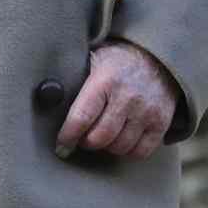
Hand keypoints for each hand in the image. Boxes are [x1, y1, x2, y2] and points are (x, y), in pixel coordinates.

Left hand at [55, 40, 178, 161]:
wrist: (158, 55)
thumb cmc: (117, 61)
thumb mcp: (93, 59)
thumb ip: (74, 80)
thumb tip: (45, 99)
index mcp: (105, 80)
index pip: (81, 118)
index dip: (68, 137)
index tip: (61, 146)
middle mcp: (127, 96)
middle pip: (100, 138)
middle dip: (86, 142)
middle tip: (83, 137)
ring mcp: (147, 110)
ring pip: (119, 147)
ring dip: (106, 147)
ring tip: (102, 135)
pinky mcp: (162, 121)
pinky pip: (141, 152)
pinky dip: (128, 152)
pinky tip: (121, 140)